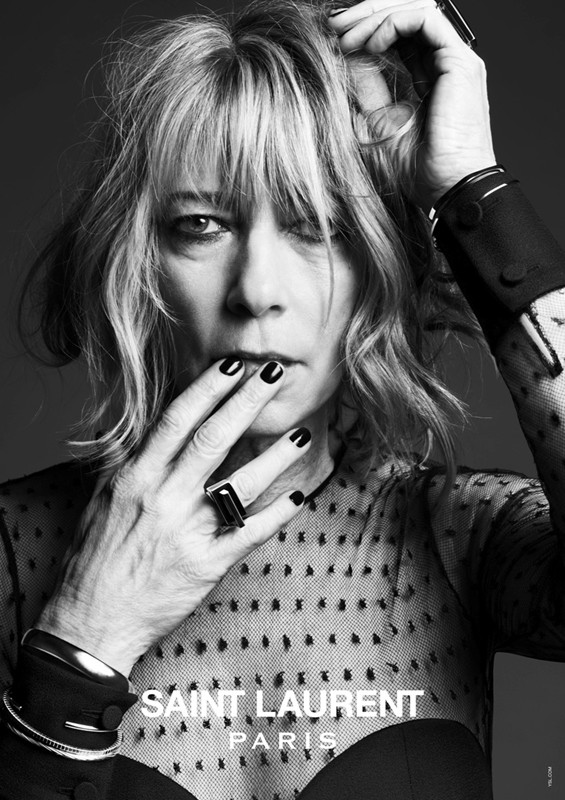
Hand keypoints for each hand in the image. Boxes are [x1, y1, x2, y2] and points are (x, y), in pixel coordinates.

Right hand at [36, 359, 308, 675]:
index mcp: (135, 477)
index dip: (208, 388)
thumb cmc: (94, 558)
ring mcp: (188, 532)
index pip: (176, 419)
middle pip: (213, 438)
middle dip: (247, 401)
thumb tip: (151, 425)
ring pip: (242, 483)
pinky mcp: (208, 565)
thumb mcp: (103, 500)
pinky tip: (301, 494)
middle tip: (275, 375)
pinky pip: (252, 533)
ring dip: (276, 455)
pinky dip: (279, 513)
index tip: (233, 364)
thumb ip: (130, 460)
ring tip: (302, 433)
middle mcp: (163, 498)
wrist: (91, 621)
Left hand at [328, 0, 496, 208]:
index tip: (333, 40)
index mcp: (430, 80)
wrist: (446, 189)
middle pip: (405, 18)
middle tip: (334, 27)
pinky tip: (369, 46)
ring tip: (344, 37)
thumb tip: (345, 58)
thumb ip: (366, 90)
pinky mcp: (458, 62)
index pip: (398, 37)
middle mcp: (445, 65)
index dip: (365, 31)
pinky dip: (391, 25)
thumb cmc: (418, 172)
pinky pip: (423, 20)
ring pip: (414, 11)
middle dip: (365, 16)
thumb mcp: (377, 125)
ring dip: (373, 18)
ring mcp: (454, 61)